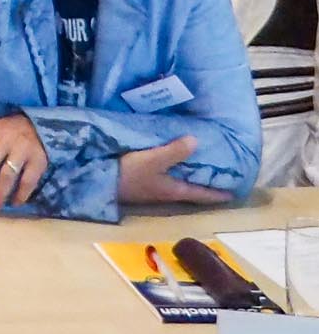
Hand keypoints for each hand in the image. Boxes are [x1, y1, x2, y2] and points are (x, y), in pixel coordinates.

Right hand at [115, 134, 234, 205]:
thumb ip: (174, 151)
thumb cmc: (128, 173)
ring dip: (189, 175)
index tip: (235, 192)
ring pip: (178, 182)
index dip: (218, 193)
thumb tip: (197, 140)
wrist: (98, 181)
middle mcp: (167, 192)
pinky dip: (173, 169)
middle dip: (205, 182)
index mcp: (174, 190)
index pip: (202, 193)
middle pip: (192, 189)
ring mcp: (153, 188)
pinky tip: (170, 160)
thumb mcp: (153, 160)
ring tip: (197, 162)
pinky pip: (165, 176)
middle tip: (219, 172)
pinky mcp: (141, 181)